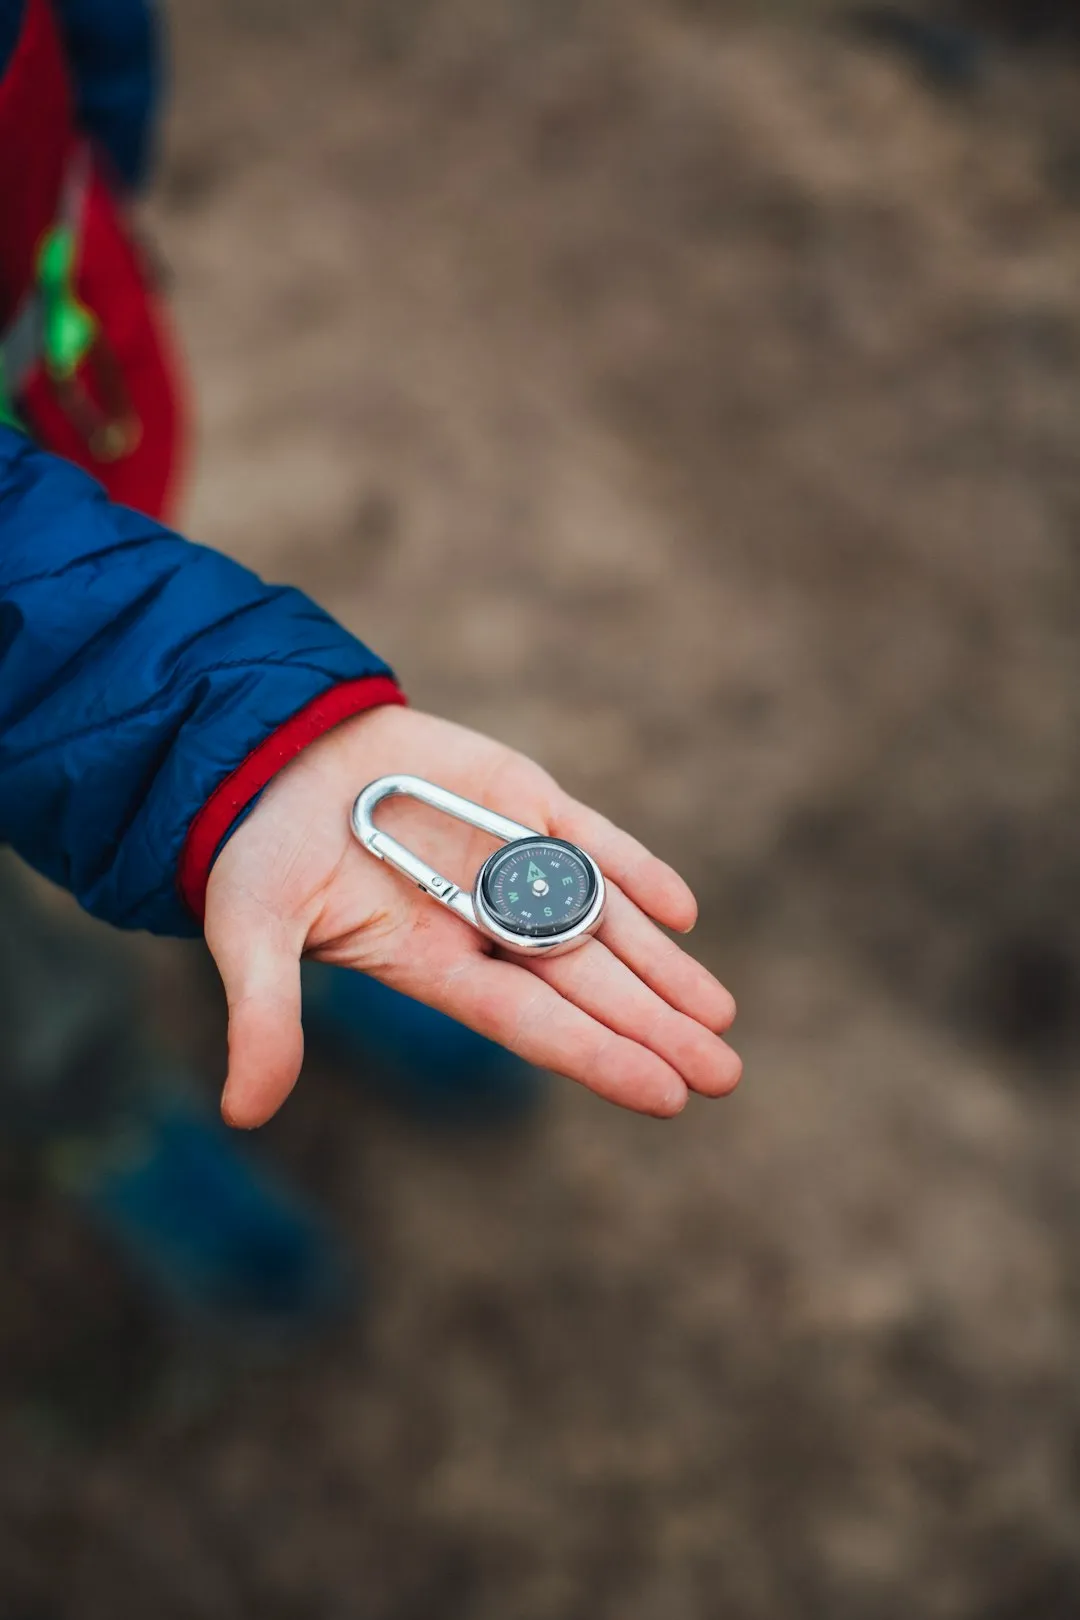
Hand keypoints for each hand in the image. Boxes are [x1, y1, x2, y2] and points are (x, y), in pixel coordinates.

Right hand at [205, 705, 740, 1126]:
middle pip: (586, 985)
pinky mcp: (523, 799)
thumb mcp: (252, 933)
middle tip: (724, 1075)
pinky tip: (682, 912)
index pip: (531, 1021)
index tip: (667, 1096)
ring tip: (720, 1013)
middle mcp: (484, 922)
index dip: (598, 1055)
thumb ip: (264, 1015)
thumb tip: (243, 1115)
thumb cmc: (257, 851)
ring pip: (603, 920)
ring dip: (663, 966)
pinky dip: (635, 872)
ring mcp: (510, 860)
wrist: (271, 754)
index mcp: (432, 963)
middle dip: (656, 1027)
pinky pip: (591, 840)